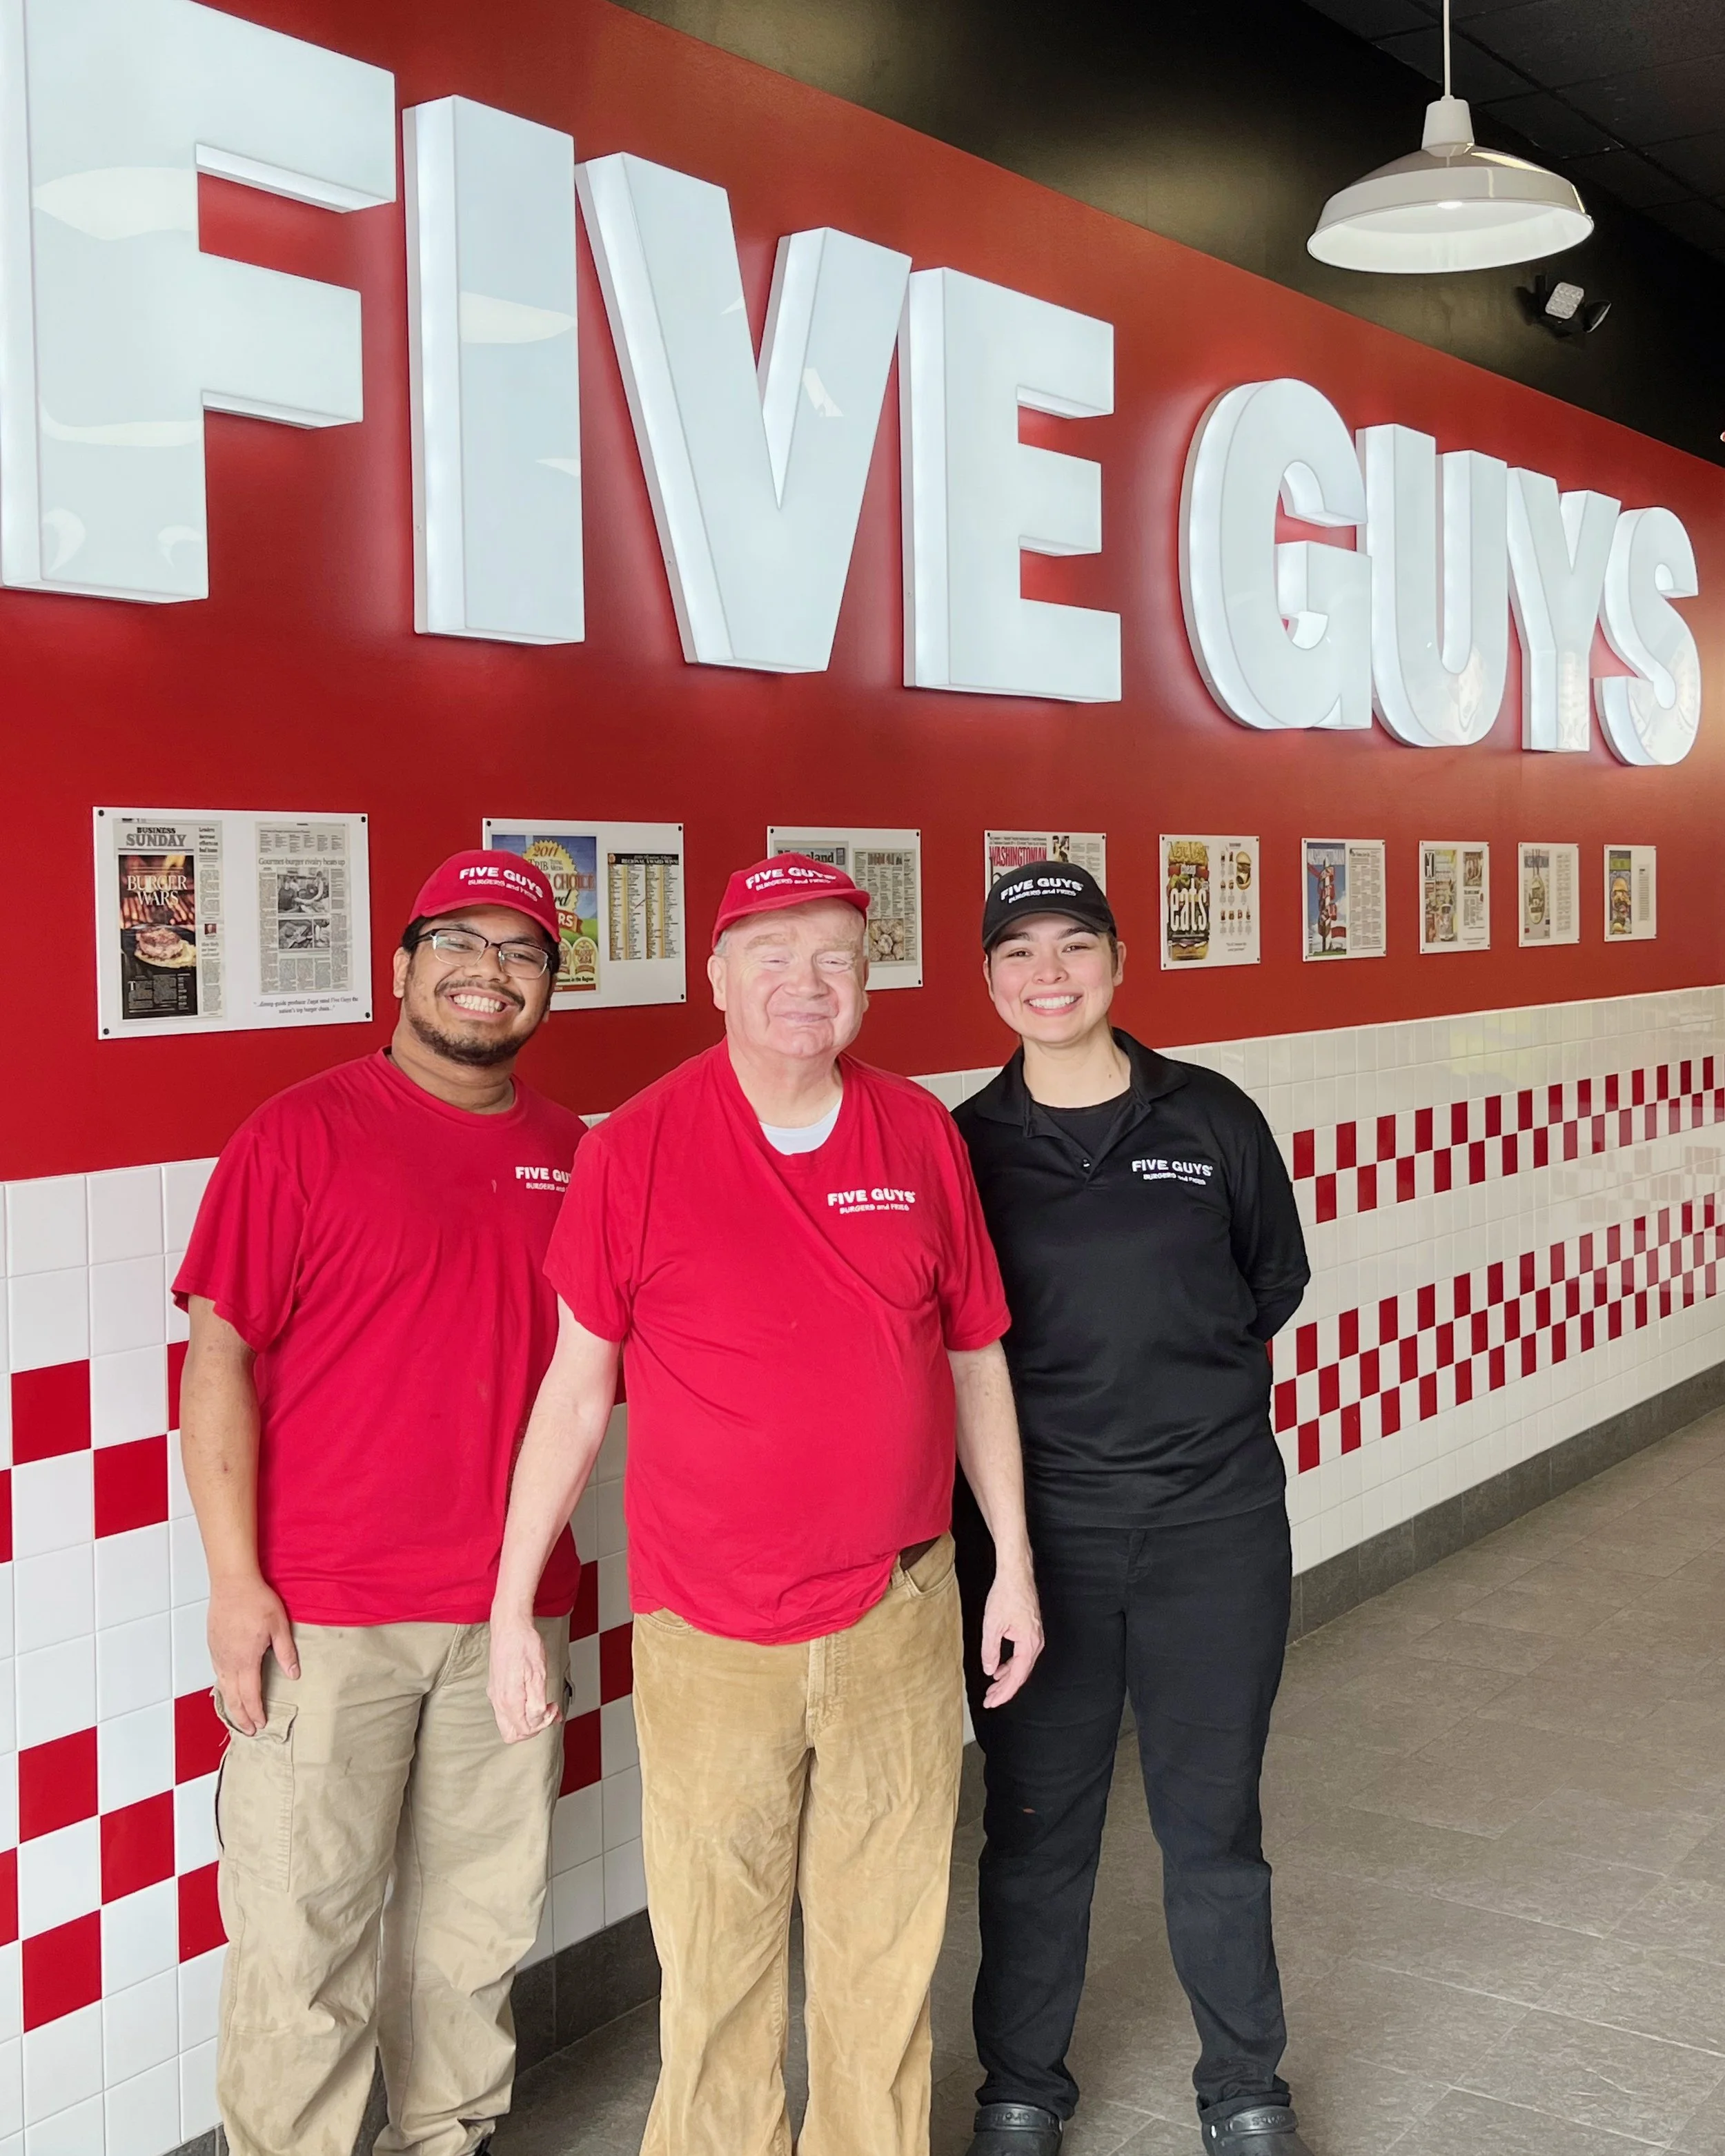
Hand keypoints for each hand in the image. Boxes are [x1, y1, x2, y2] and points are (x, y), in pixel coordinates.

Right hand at [208, 1573, 297, 1735]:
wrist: (232, 1582)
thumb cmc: (256, 1600)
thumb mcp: (279, 1625)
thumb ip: (286, 1652)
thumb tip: (294, 1675)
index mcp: (245, 1660)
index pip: (250, 1696)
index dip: (255, 1713)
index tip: (261, 1725)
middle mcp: (228, 1661)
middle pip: (232, 1698)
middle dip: (240, 1717)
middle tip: (248, 1731)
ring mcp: (218, 1654)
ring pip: (221, 1687)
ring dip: (230, 1704)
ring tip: (238, 1716)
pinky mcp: (213, 1645)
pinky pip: (217, 1673)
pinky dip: (222, 1687)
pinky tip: (228, 1688)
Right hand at [489, 1607, 560, 1743]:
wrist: (509, 1625)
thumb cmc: (524, 1645)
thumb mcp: (538, 1674)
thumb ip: (536, 1702)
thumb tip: (537, 1720)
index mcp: (509, 1699)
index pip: (524, 1730)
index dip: (542, 1724)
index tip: (553, 1709)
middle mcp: (498, 1700)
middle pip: (512, 1734)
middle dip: (533, 1729)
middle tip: (548, 1713)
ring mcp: (495, 1694)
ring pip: (508, 1723)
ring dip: (528, 1720)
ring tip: (545, 1707)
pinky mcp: (496, 1687)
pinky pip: (506, 1709)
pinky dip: (521, 1710)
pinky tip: (533, 1699)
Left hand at [979, 1559, 1042, 1708]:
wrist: (1016, 1573)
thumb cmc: (1006, 1594)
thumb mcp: (992, 1625)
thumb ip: (990, 1651)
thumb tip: (990, 1669)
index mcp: (1029, 1644)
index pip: (1017, 1677)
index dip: (1004, 1693)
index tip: (991, 1702)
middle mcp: (1036, 1643)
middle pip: (1020, 1674)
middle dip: (1004, 1689)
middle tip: (989, 1700)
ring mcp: (1035, 1637)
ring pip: (1021, 1666)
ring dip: (1006, 1678)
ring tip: (992, 1688)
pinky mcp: (1030, 1631)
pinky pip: (1022, 1655)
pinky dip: (1010, 1665)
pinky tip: (999, 1669)